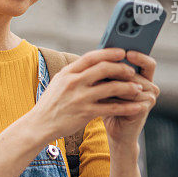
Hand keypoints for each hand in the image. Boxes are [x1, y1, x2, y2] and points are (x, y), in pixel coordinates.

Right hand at [30, 48, 146, 143]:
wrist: (40, 124)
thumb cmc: (51, 103)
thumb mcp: (59, 82)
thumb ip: (75, 73)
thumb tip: (94, 63)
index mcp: (67, 72)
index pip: (91, 57)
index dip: (108, 53)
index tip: (122, 52)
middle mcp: (73, 82)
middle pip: (103, 69)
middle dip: (121, 68)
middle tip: (132, 71)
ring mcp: (80, 97)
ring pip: (110, 88)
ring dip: (128, 87)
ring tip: (138, 88)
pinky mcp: (85, 113)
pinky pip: (111, 108)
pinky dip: (127, 107)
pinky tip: (137, 107)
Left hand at [100, 50, 159, 147]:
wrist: (115, 130)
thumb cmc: (110, 105)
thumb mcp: (109, 84)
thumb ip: (110, 71)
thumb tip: (100, 54)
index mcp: (144, 77)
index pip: (147, 62)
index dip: (139, 56)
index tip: (127, 52)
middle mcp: (150, 86)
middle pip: (136, 73)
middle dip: (117, 71)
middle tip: (101, 68)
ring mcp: (149, 98)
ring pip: (131, 85)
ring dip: (114, 85)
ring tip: (97, 84)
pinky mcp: (143, 109)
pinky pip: (130, 99)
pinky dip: (115, 98)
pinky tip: (102, 98)